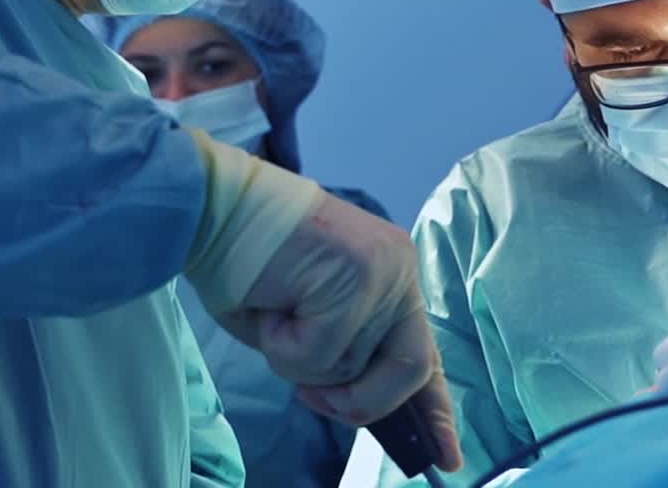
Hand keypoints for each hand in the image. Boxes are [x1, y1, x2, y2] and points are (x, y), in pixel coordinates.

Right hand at [219, 192, 460, 471]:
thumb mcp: (305, 326)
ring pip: (355, 369)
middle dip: (359, 403)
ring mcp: (384, 269)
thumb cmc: (252, 268)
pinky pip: (321, 354)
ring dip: (301, 364)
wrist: (221, 208)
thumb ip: (343, 358)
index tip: (447, 458)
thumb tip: (359, 405)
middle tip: (310, 394)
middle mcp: (399, 270)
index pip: (424, 353)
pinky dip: (283, 347)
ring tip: (278, 314)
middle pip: (411, 369)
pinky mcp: (358, 275)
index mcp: (391, 279)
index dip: (434, 409)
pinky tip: (271, 306)